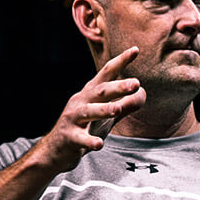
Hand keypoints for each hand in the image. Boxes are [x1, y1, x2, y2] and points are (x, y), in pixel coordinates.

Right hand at [34, 48, 146, 172]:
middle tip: (136, 83)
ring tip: (117, 110)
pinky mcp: (69, 137)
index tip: (135, 49)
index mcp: (92, 93)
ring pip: (88, 111)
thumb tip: (143, 92)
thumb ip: (125, 104)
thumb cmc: (85, 128)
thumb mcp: (107, 116)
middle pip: (100, 91)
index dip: (120, 61)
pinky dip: (89, 141)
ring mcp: (73, 119)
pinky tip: (99, 144)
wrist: (57, 150)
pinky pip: (80, 139)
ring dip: (103, 110)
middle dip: (118, 86)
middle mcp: (81, 102)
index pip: (107, 73)